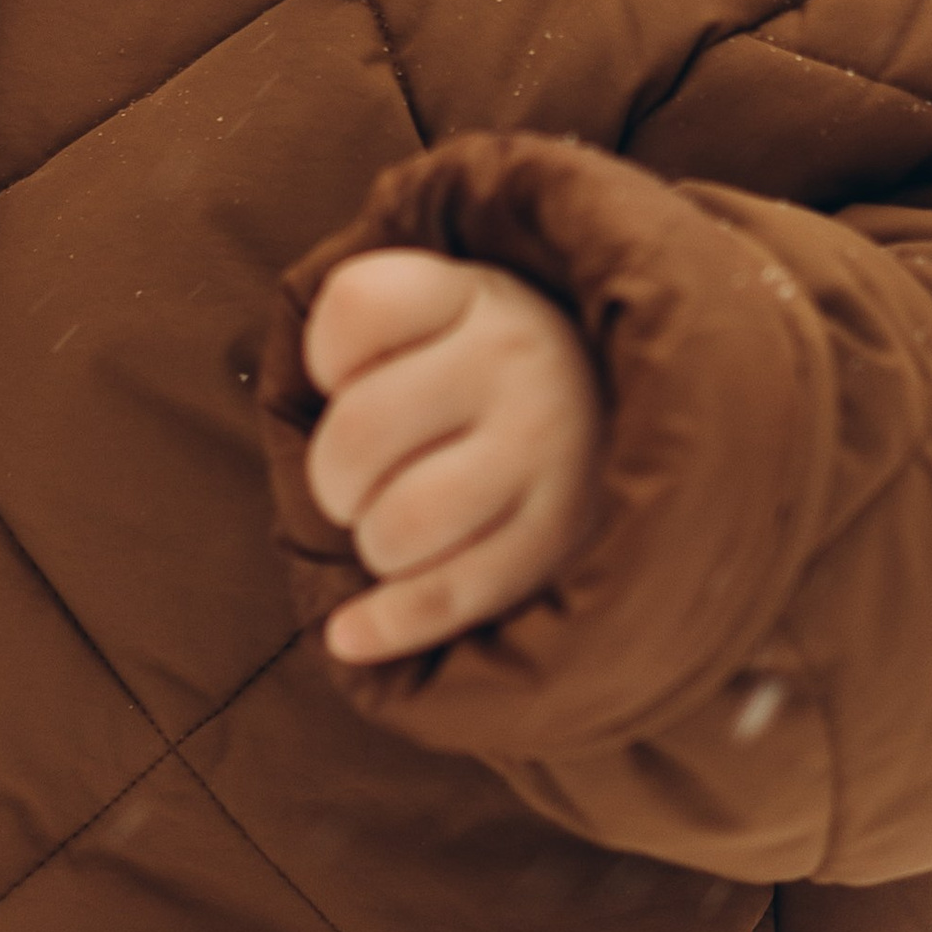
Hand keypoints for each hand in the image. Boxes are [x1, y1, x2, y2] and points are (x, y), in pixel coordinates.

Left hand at [303, 248, 601, 664]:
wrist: (629, 411)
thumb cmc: (494, 365)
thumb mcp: (451, 307)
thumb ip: (375, 323)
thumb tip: (302, 391)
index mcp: (477, 296)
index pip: (358, 305)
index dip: (324, 355)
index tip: (345, 379)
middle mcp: (517, 364)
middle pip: (357, 431)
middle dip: (332, 474)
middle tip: (355, 482)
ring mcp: (546, 454)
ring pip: (400, 524)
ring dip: (372, 541)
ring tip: (389, 530)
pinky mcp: (558, 538)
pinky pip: (449, 596)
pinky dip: (387, 626)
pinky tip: (350, 635)